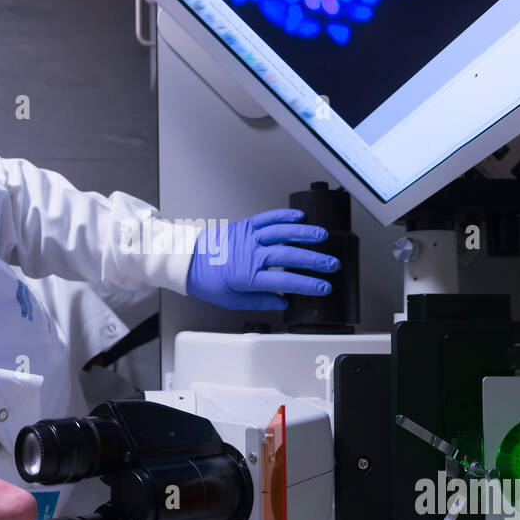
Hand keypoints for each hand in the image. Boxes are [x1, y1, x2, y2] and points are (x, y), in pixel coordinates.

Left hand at [185, 209, 339, 309]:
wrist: (187, 260)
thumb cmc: (206, 281)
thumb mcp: (231, 301)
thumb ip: (259, 301)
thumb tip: (282, 303)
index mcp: (248, 277)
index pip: (285, 281)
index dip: (308, 284)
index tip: (323, 287)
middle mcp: (251, 255)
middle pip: (289, 255)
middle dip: (315, 260)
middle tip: (332, 264)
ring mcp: (249, 238)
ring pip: (282, 233)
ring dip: (304, 233)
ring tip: (323, 236)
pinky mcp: (245, 226)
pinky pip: (268, 218)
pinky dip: (284, 216)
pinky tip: (299, 217)